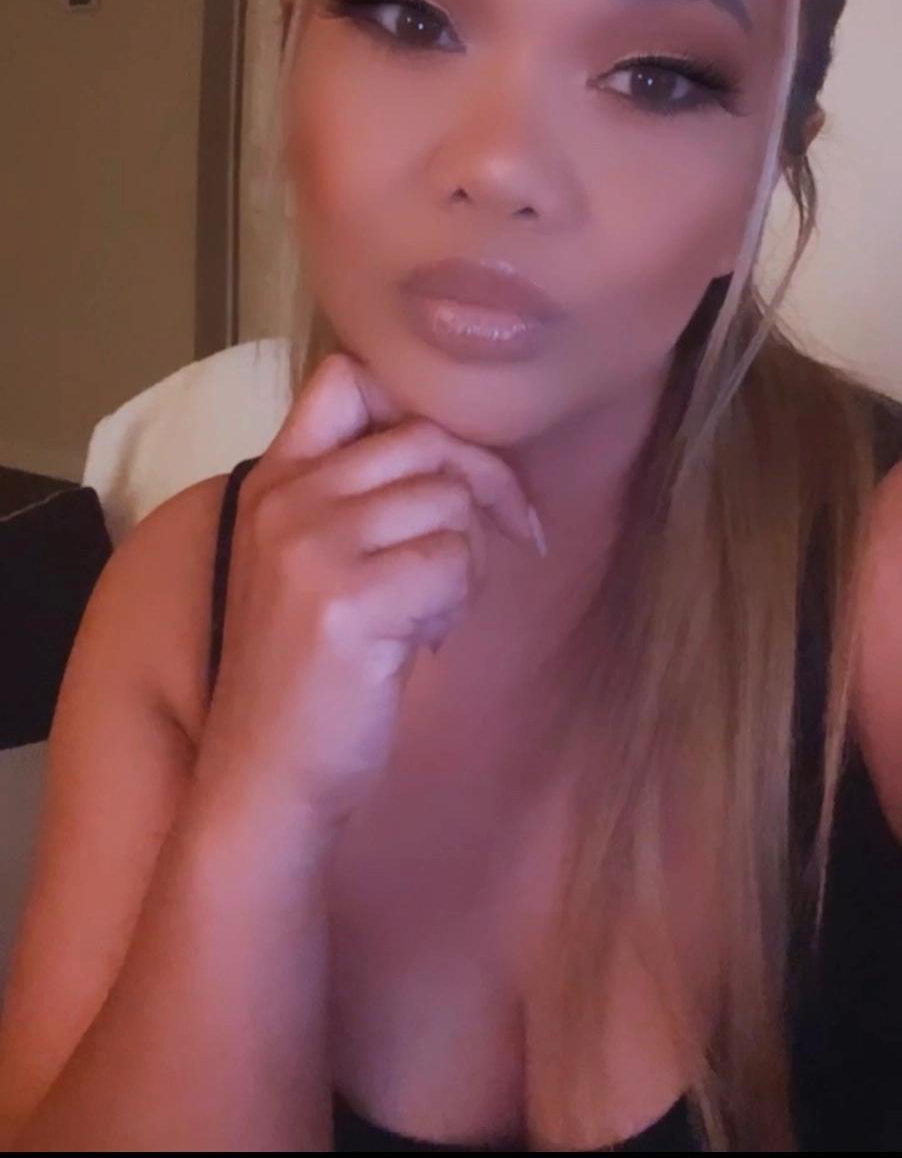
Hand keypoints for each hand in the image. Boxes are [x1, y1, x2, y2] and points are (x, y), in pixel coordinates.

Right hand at [194, 354, 540, 828]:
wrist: (264, 780)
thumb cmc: (304, 676)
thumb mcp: (307, 564)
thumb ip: (355, 497)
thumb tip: (458, 455)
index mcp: (273, 481)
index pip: (348, 378)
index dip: (418, 410)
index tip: (447, 472)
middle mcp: (285, 499)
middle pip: (428, 438)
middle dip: (482, 489)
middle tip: (486, 550)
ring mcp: (311, 546)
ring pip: (451, 499)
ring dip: (466, 558)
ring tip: (427, 611)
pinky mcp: (348, 600)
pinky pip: (453, 561)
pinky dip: (457, 601)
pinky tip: (420, 640)